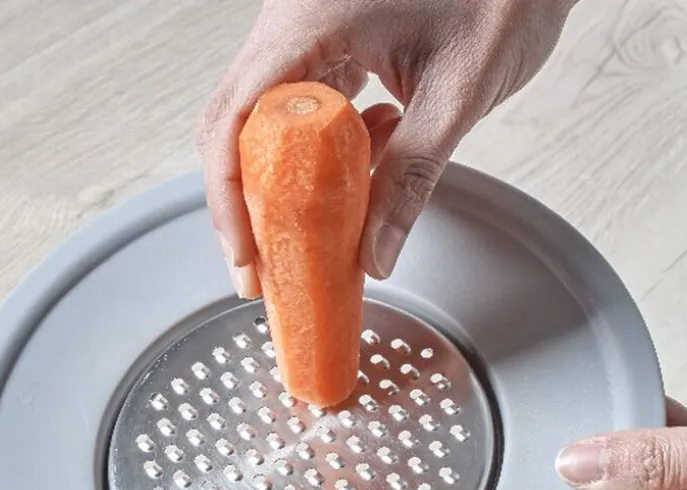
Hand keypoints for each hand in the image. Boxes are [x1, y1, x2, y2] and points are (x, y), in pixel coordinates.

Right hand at [197, 0, 575, 296]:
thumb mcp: (457, 94)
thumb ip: (411, 179)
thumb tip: (374, 256)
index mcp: (312, 17)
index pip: (238, 116)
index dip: (230, 196)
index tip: (246, 256)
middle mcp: (296, 18)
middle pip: (239, 124)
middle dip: (249, 202)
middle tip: (263, 268)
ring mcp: (309, 27)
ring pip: (268, 121)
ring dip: (288, 182)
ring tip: (315, 234)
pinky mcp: (332, 40)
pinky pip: (305, 109)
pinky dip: (323, 154)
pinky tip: (367, 164)